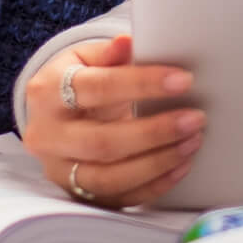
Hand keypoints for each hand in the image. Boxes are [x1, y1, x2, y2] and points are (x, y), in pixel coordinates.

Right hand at [21, 34, 205, 206]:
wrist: (52, 114)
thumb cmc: (76, 79)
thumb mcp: (84, 57)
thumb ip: (108, 53)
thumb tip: (128, 43)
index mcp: (48, 92)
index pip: (98, 88)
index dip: (142, 84)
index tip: (183, 80)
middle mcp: (47, 136)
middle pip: (102, 142)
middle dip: (154, 133)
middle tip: (195, 119)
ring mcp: (58, 171)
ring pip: (109, 178)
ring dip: (157, 163)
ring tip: (192, 143)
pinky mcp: (74, 195)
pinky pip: (117, 199)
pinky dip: (152, 186)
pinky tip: (181, 167)